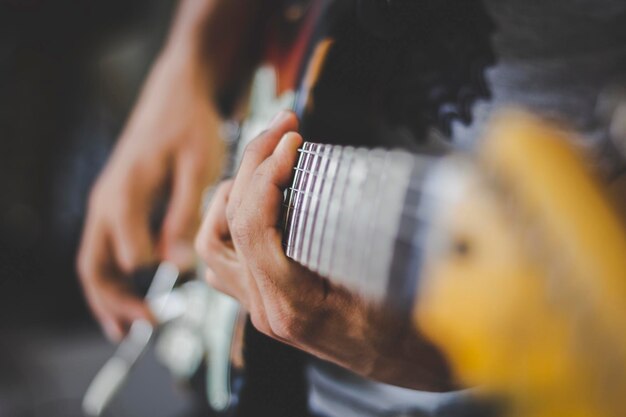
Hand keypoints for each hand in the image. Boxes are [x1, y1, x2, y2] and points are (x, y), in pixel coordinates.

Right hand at [77, 51, 225, 341]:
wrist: (176, 94)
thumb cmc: (192, 126)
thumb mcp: (199, 166)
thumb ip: (185, 214)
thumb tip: (174, 263)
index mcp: (127, 193)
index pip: (131, 251)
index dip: (157, 270)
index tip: (185, 279)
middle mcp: (107, 201)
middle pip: (96, 265)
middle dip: (117, 302)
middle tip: (148, 327)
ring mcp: (106, 203)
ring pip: (94, 261)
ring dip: (108, 297)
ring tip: (127, 330)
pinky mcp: (115, 203)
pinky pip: (104, 249)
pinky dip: (112, 278)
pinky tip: (131, 297)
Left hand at [195, 111, 454, 390]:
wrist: (400, 360)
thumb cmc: (403, 326)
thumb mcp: (391, 280)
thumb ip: (366, 237)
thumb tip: (361, 177)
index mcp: (295, 304)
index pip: (254, 228)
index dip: (267, 175)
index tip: (291, 140)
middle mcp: (266, 308)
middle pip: (230, 225)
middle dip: (252, 166)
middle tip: (280, 130)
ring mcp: (259, 306)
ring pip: (212, 244)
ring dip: (229, 195)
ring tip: (262, 162)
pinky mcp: (262, 300)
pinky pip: (224, 261)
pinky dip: (228, 222)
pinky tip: (253, 201)